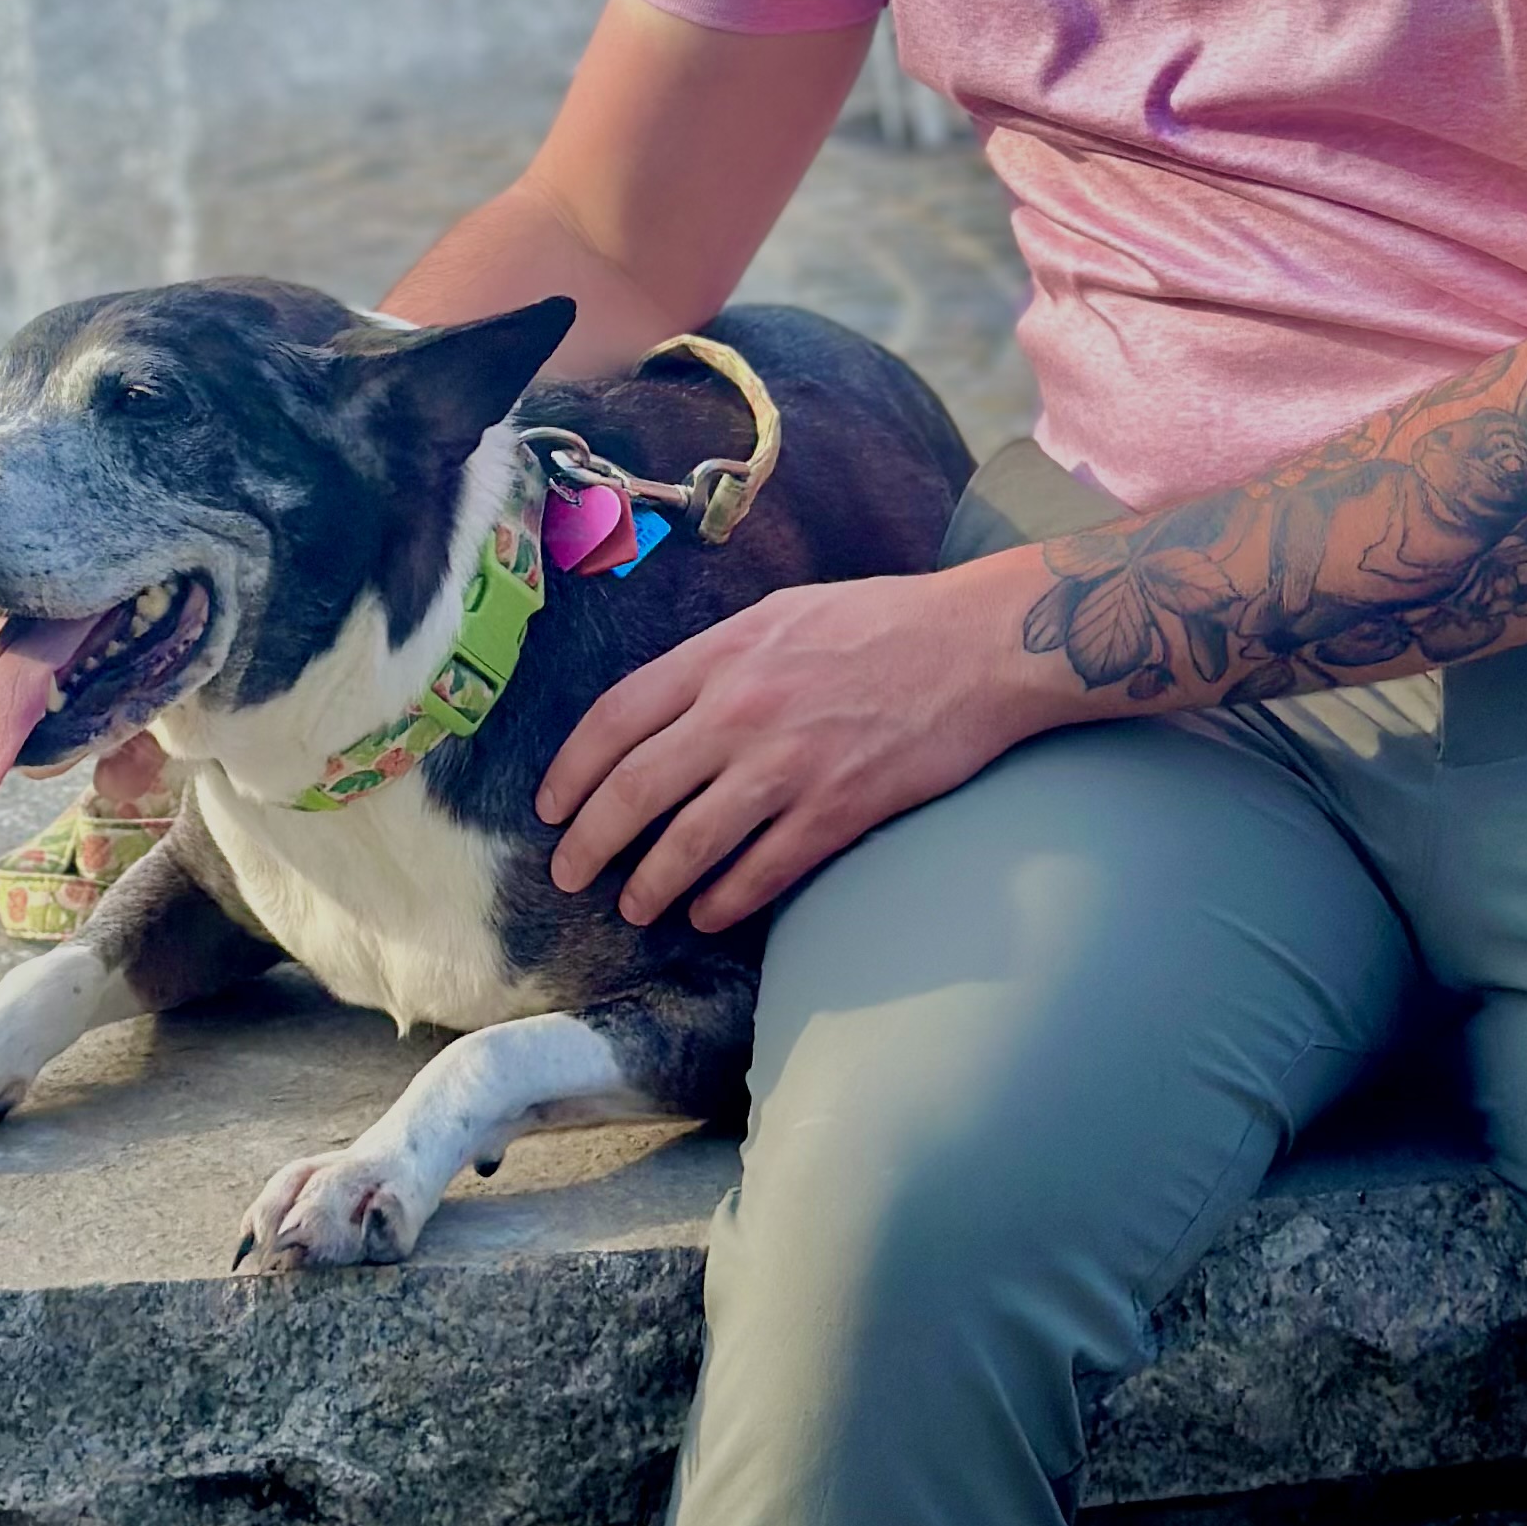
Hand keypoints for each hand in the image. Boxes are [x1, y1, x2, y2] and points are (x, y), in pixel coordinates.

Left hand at [534, 564, 1029, 930]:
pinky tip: (708, 913)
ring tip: (634, 907)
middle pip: (635, 789)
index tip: (550, 806)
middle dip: (590, 843)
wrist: (976, 646)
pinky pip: (762, 872)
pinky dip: (726, 901)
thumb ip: (717, 659)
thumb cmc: (880, 620)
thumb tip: (663, 709)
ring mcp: (788, 765)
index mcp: (721, 653)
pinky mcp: (837, 811)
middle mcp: (740, 709)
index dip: (570, 770)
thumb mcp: (780, 612)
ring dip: (650, 885)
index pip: (614, 717)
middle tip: (568, 873)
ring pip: (689, 844)